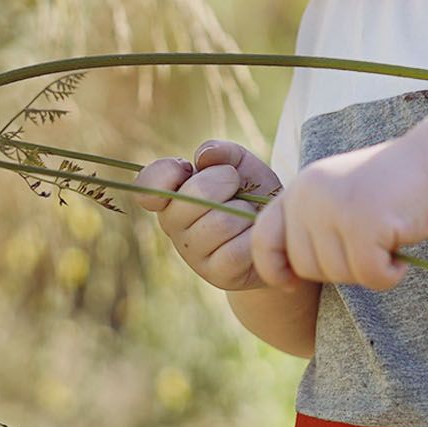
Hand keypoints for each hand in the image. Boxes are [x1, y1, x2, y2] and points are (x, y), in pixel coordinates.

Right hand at [132, 139, 281, 292]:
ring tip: (247, 213)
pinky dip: (252, 237)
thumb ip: (221, 152)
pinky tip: (253, 234)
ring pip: (219, 224)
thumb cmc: (253, 192)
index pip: (147, 186)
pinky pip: (235, 251)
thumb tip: (203, 157)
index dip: (164, 174)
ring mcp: (193, 253)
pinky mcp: (216, 274)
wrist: (280, 229)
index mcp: (171, 195)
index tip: (186, 168)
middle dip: (226, 181)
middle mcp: (174, 225)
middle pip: (195, 195)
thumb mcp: (240, 164)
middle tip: (236, 186)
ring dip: (244, 211)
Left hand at [251, 137, 427, 292]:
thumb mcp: (339, 197)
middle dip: (339, 270)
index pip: (263, 238)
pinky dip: (388, 275)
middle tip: (369, 249)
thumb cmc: (392, 186)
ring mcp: (335, 208)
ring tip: (387, 241)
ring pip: (338, 274)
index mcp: (300, 188)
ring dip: (367, 271)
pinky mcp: (363, 223)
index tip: (290, 284)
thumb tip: (286, 275)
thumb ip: (311, 224)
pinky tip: (400, 255)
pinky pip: (368, 275)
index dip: (272, 268)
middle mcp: (310, 195)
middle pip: (305, 266)